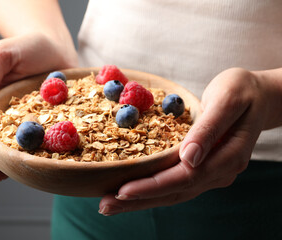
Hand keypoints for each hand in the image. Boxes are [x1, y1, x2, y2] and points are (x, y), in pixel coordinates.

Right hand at [0, 32, 76, 180]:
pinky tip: (28, 167)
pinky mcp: (47, 124)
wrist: (58, 47)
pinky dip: (31, 156)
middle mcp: (6, 113)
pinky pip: (38, 143)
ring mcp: (27, 121)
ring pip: (12, 145)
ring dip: (4, 161)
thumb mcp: (3, 55)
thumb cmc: (28, 47)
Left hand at [99, 68, 271, 215]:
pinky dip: (153, 190)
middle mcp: (220, 171)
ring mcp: (212, 172)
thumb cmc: (243, 91)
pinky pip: (176, 184)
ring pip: (173, 193)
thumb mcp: (227, 99)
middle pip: (175, 192)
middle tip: (105, 206)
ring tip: (111, 205)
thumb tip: (188, 158)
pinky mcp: (203, 167)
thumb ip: (208, 128)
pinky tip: (133, 192)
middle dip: (138, 200)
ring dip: (142, 200)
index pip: (184, 177)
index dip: (152, 186)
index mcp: (227, 156)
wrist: (260, 96)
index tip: (122, 191)